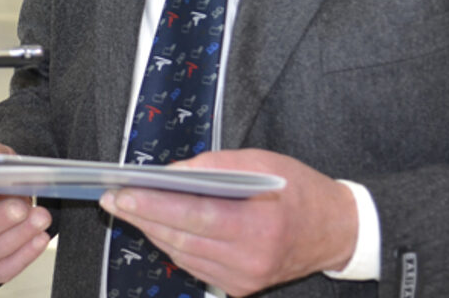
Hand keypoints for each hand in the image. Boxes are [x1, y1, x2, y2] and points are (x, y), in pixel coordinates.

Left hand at [98, 149, 357, 296]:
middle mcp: (250, 259)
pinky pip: (194, 265)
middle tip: (112, 197)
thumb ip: (215, 166)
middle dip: (142, 216)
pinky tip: (159, 225)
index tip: (122, 193)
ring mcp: (243, 279)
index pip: (193, 216)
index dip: (153, 205)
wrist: (335, 231)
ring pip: (182, 254)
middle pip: (181, 238)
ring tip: (129, 207)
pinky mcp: (239, 288)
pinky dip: (174, 244)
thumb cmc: (299, 190)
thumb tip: (170, 173)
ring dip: (153, 230)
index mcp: (259, 225)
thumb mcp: (261, 162)